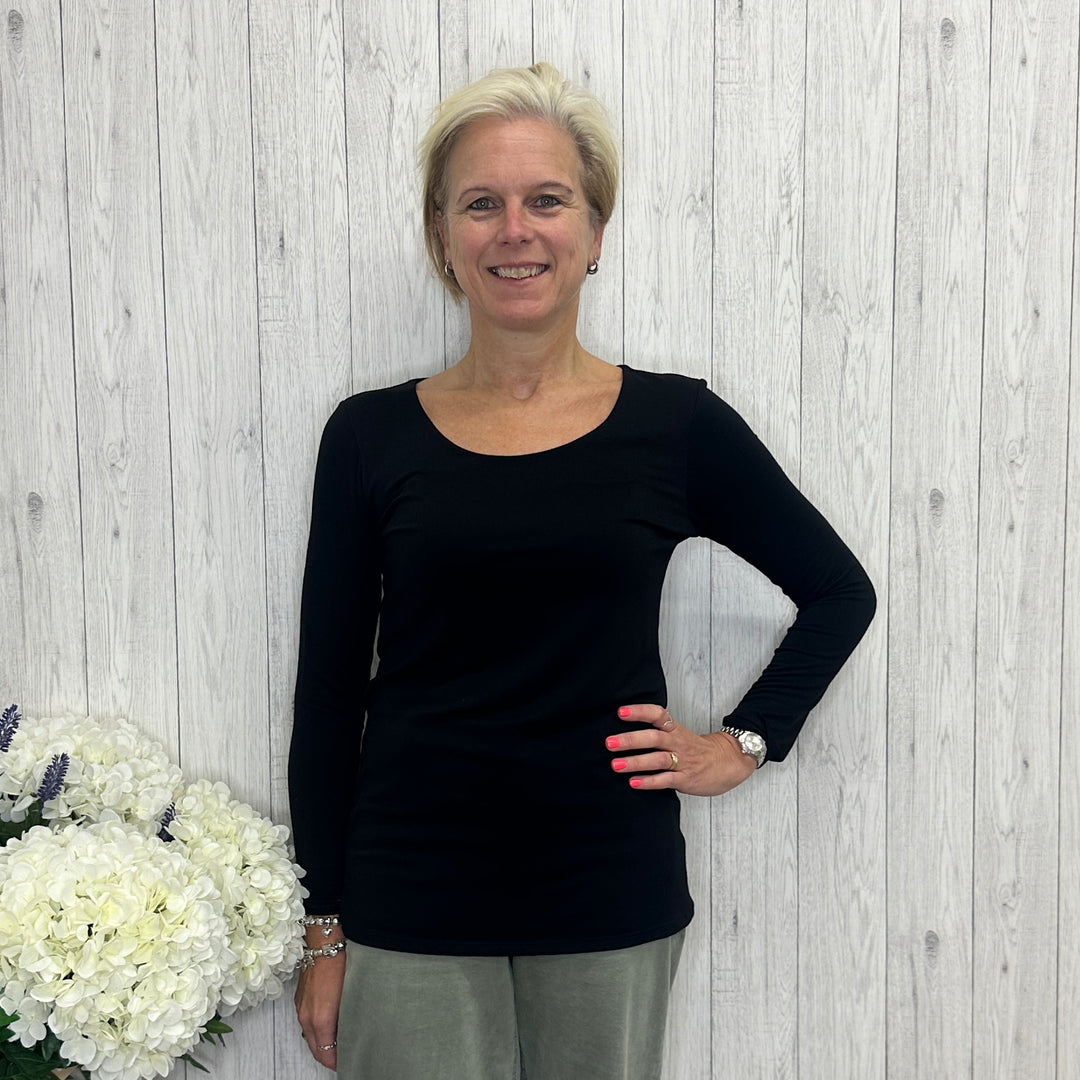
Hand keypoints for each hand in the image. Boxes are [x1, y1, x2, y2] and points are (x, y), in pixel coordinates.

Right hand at [295, 937, 345, 1070]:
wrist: (324, 942)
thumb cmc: (340, 963)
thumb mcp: (350, 995)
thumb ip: (348, 1018)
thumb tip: (352, 1031)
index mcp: (320, 1018)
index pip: (325, 1052)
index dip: (335, 1061)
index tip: (345, 1062)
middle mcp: (307, 1016)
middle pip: (315, 1048)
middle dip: (327, 1056)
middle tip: (341, 1057)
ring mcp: (301, 1007)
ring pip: (309, 1036)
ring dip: (320, 1043)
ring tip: (336, 1044)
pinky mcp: (300, 999)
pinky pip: (306, 1023)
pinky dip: (315, 1030)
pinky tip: (326, 1026)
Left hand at [604, 704, 756, 795]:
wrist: (729, 762)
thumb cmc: (698, 749)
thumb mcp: (680, 734)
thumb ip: (659, 732)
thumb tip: (626, 733)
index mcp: (676, 729)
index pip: (658, 714)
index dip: (640, 712)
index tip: (621, 712)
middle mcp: (678, 743)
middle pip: (654, 737)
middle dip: (631, 740)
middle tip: (610, 742)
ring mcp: (683, 762)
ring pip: (658, 759)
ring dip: (636, 762)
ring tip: (616, 764)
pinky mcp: (686, 779)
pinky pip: (666, 780)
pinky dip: (649, 781)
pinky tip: (634, 782)